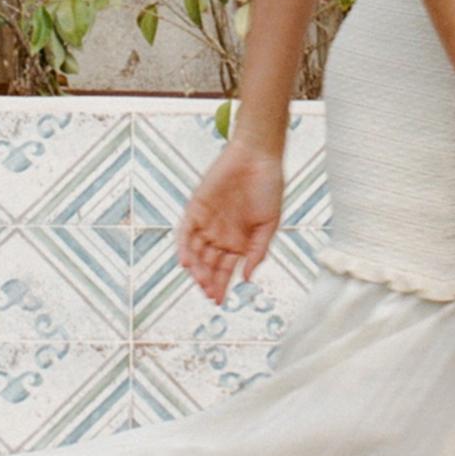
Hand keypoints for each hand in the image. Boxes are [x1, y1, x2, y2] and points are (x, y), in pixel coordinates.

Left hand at [177, 140, 284, 306]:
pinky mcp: (197, 207)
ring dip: (197, 267)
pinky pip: (186, 231)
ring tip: (200, 280)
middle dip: (208, 280)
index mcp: (239, 241)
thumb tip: (248, 277)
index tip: (219, 300)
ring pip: (196, 251)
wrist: (258, 156)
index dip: (221, 285)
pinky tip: (186, 261)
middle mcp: (221, 234)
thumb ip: (258, 251)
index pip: (226, 269)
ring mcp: (208, 221)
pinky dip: (184, 247)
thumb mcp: (270, 224)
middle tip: (209, 293)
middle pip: (209, 264)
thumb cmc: (269, 186)